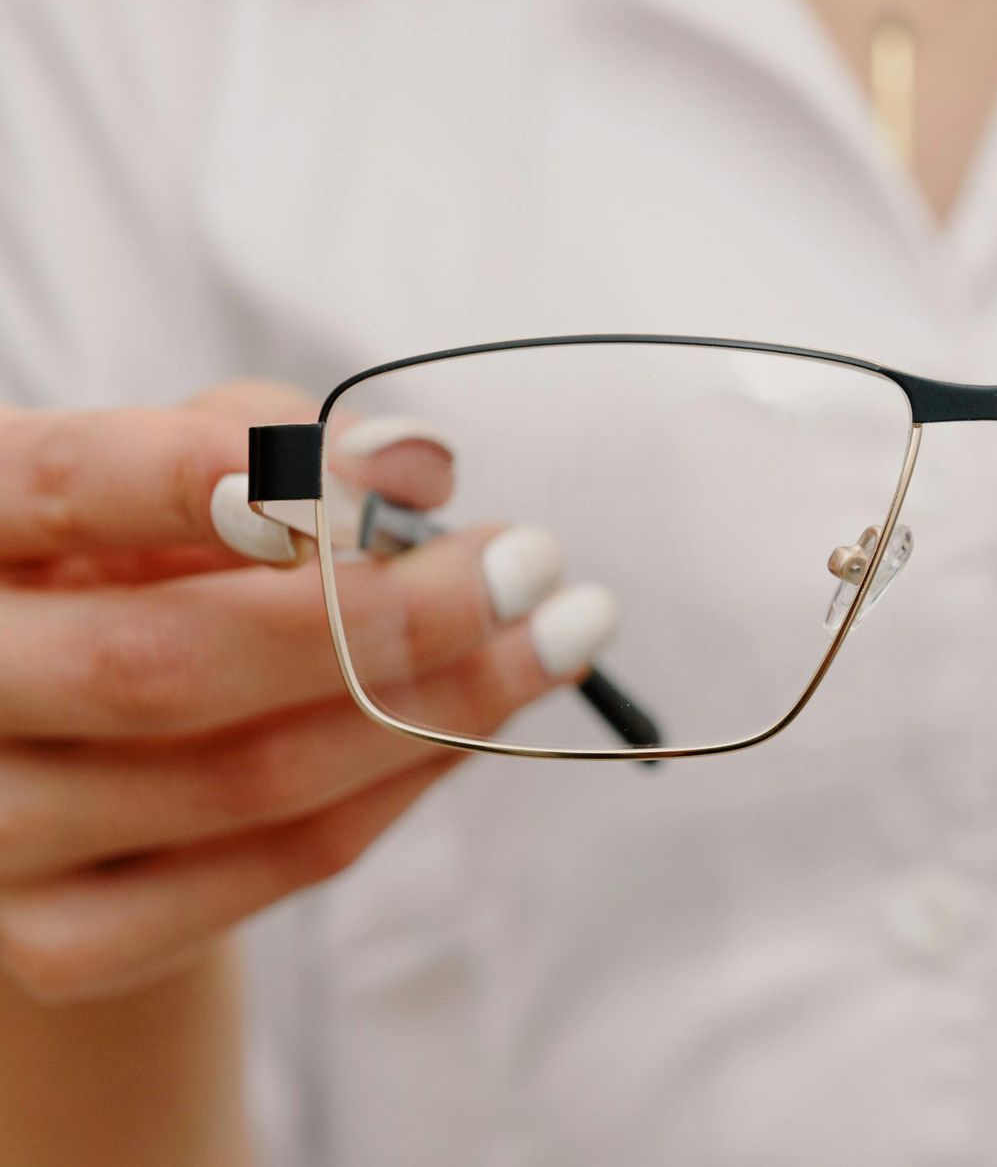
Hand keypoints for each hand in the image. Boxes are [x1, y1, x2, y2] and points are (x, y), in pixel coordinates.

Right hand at [0, 381, 602, 1001]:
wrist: (64, 740)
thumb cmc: (134, 559)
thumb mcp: (173, 470)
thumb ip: (272, 436)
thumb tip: (416, 465)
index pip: (60, 489)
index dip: (202, 476)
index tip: (375, 476)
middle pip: (166, 664)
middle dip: (386, 614)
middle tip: (532, 561)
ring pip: (247, 780)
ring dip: (438, 705)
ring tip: (555, 635)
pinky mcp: (65, 941)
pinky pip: (278, 866)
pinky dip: (402, 786)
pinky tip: (476, 723)